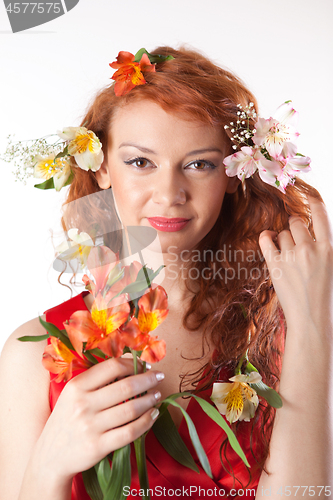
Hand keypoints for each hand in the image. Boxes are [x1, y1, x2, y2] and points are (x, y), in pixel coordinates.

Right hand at [32, 357, 162, 480]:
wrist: (50, 457)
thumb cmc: (66, 419)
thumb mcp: (73, 394)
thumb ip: (96, 379)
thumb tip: (129, 361)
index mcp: (76, 386)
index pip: (112, 367)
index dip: (133, 364)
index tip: (145, 365)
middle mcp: (83, 405)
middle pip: (126, 386)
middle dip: (148, 379)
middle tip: (159, 377)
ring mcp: (91, 427)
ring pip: (131, 408)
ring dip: (150, 400)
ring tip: (157, 395)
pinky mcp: (98, 447)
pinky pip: (130, 431)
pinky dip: (146, 422)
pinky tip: (153, 415)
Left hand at [259, 197, 332, 337]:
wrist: (312, 320)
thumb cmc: (325, 296)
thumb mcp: (331, 267)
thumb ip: (322, 248)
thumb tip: (311, 233)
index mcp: (328, 249)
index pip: (321, 215)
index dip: (314, 202)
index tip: (309, 196)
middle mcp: (310, 248)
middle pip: (296, 223)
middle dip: (295, 228)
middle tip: (296, 240)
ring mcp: (290, 257)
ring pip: (282, 233)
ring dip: (283, 239)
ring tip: (289, 255)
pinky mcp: (274, 265)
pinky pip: (265, 240)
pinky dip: (265, 237)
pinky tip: (268, 238)